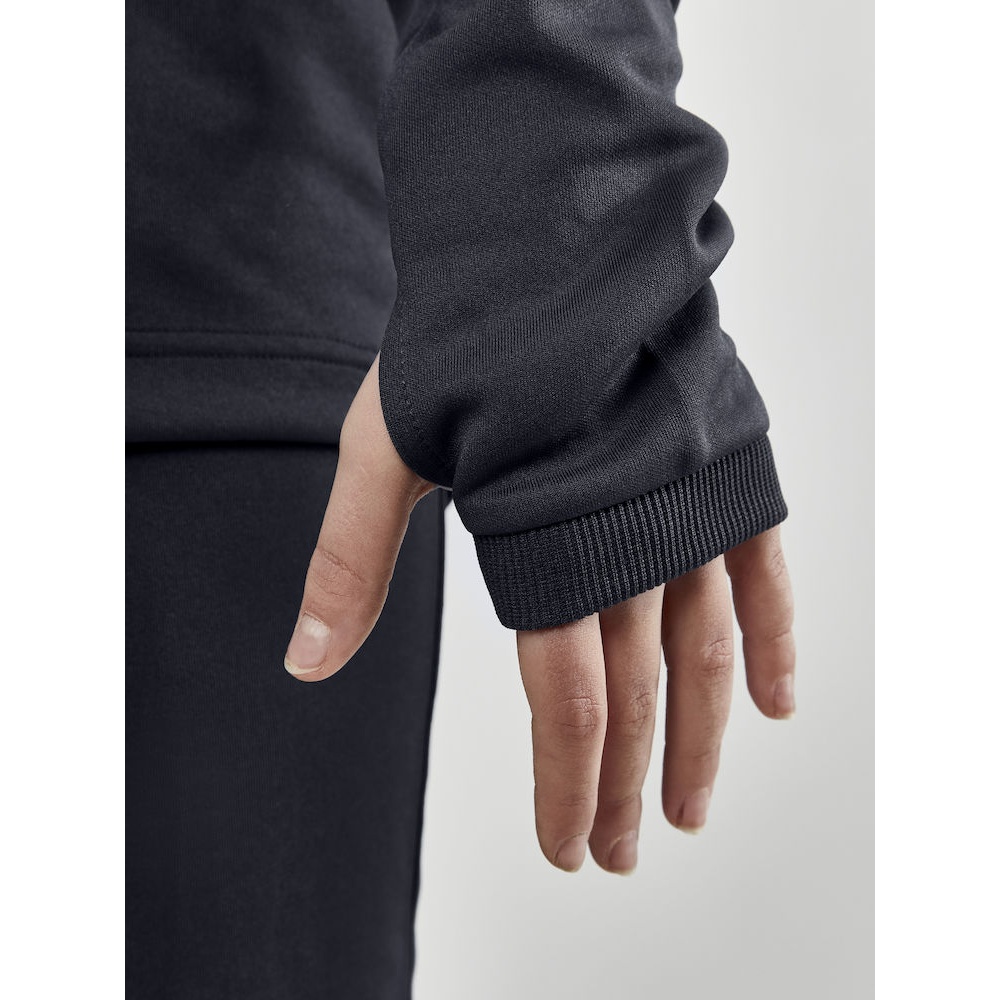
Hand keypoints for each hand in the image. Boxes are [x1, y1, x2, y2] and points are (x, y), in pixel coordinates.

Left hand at [284, 353, 795, 872]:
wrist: (544, 244)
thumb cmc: (458, 346)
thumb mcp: (383, 453)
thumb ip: (351, 563)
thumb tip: (304, 664)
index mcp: (541, 549)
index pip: (567, 702)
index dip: (568, 785)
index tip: (570, 846)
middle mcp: (623, 543)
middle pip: (635, 697)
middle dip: (625, 786)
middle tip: (621, 852)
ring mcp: (682, 511)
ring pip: (706, 656)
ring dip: (703, 741)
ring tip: (693, 809)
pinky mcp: (723, 476)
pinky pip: (765, 575)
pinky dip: (777, 641)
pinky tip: (780, 703)